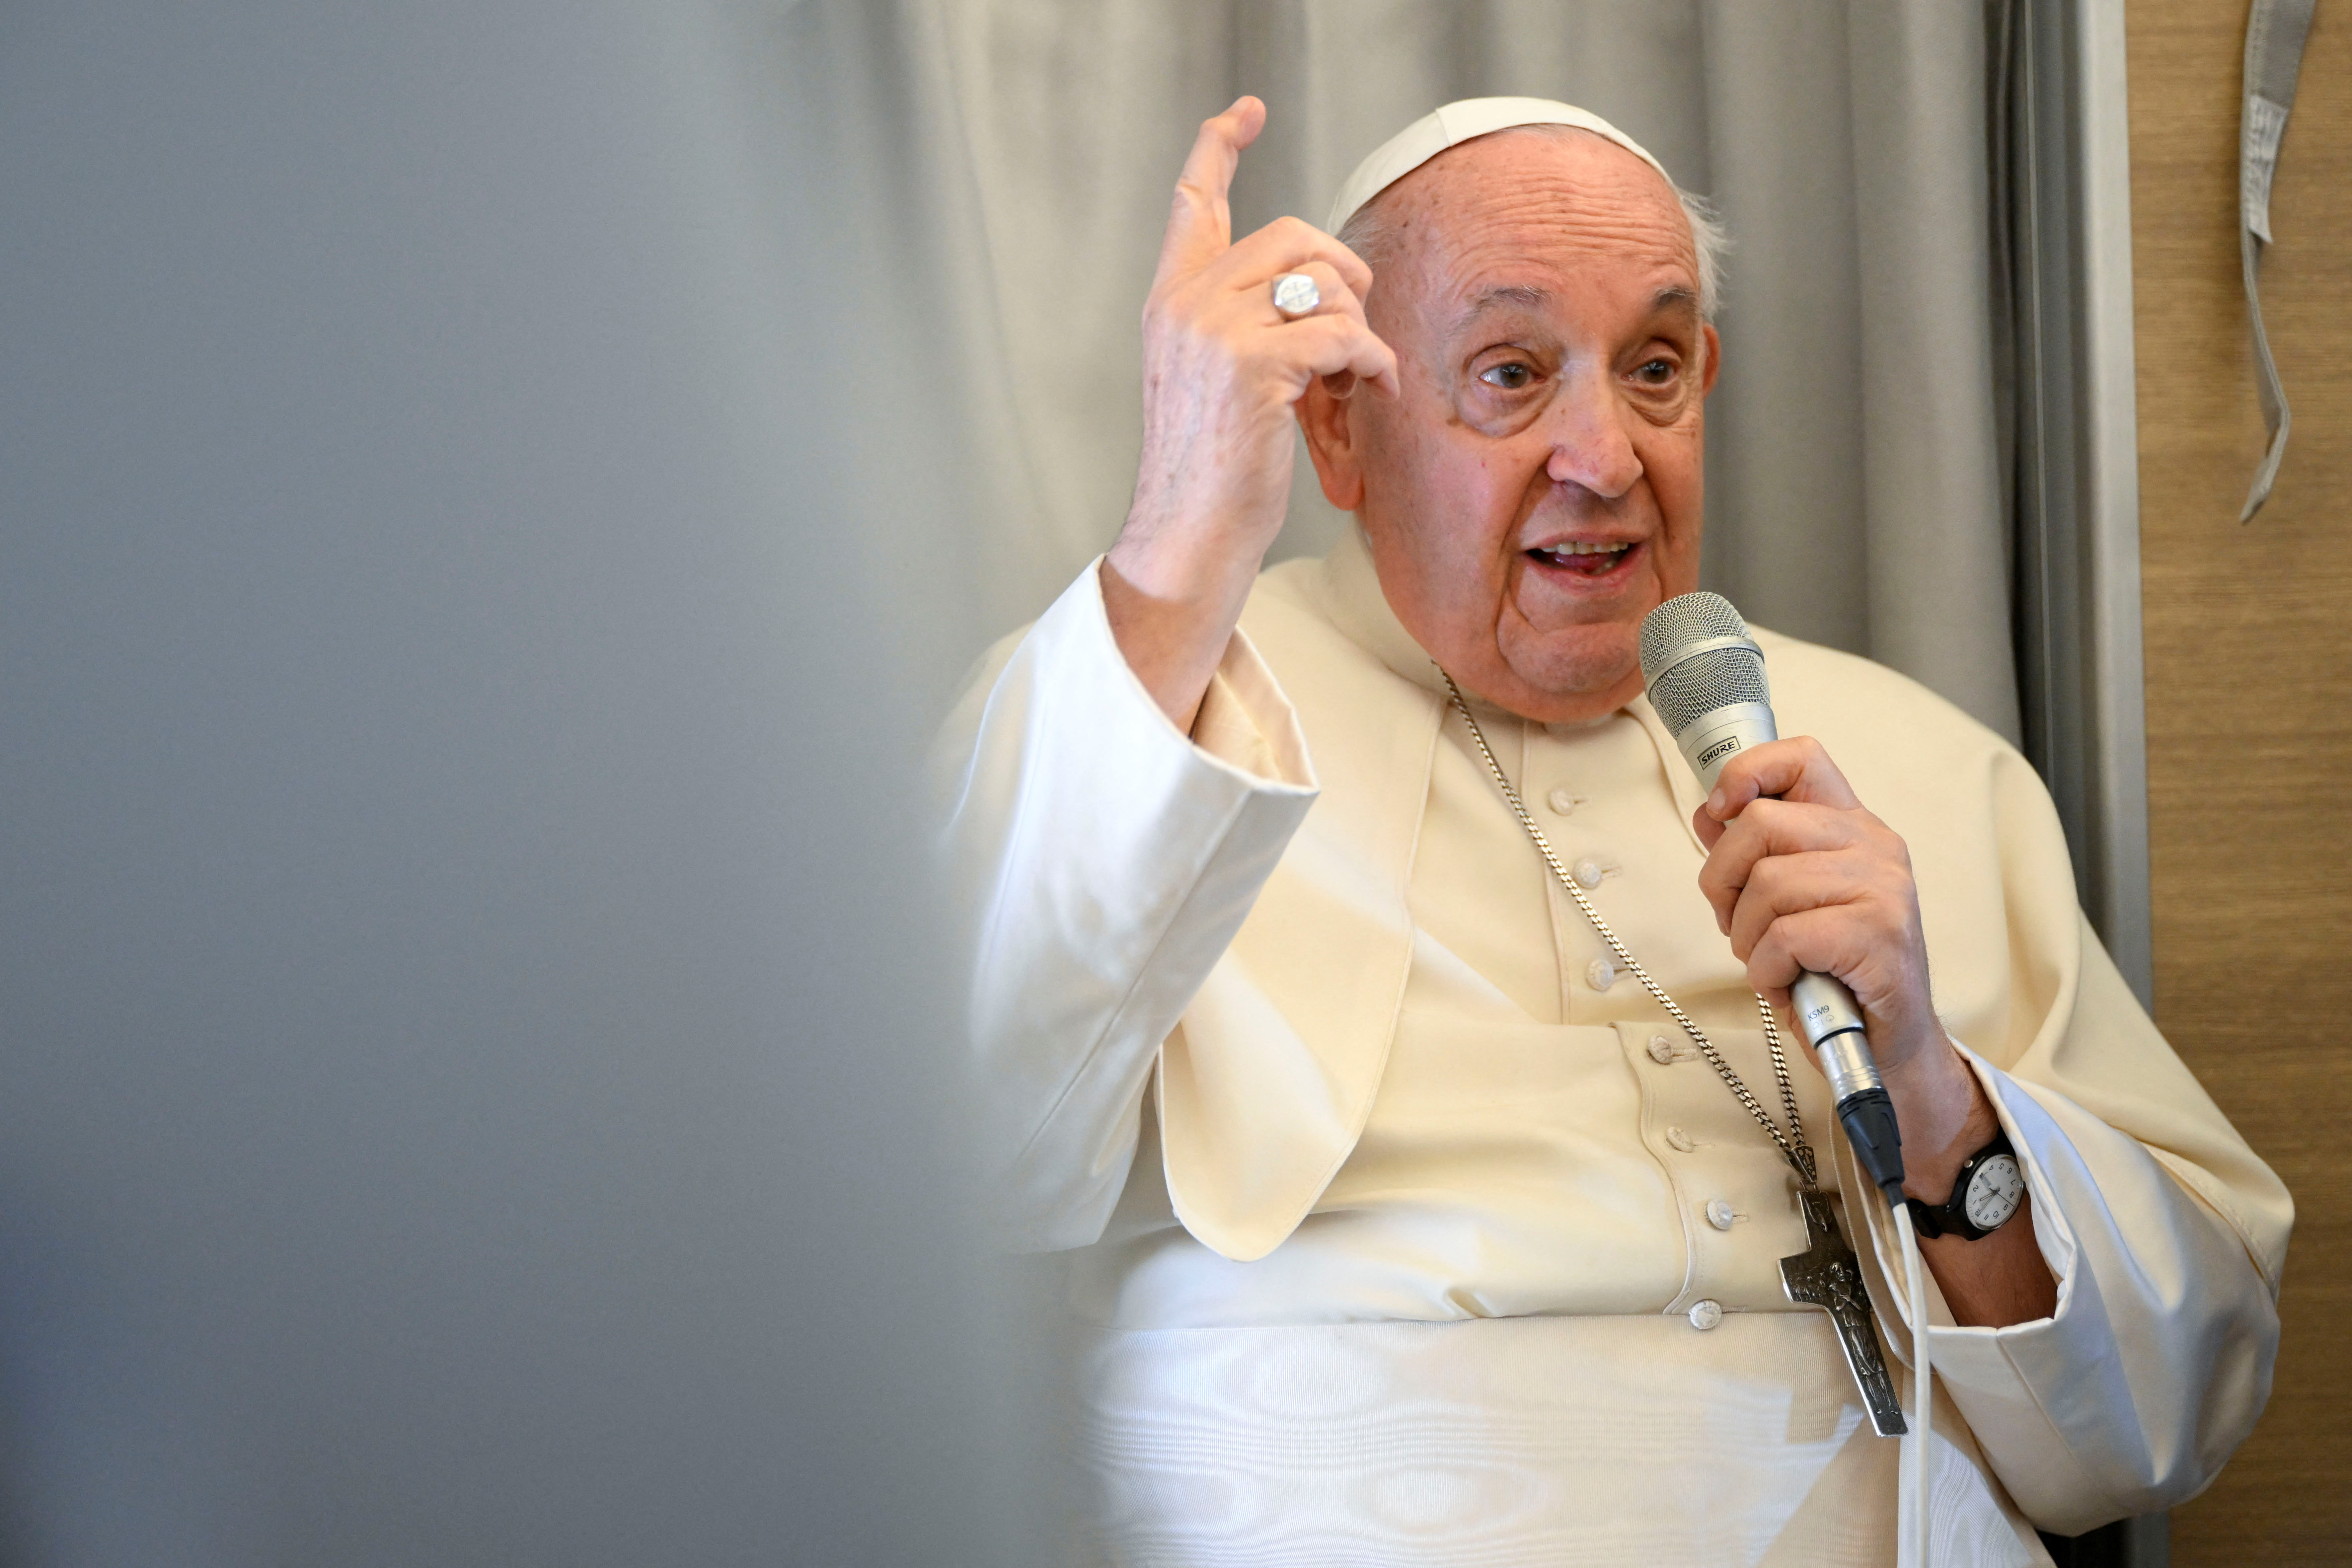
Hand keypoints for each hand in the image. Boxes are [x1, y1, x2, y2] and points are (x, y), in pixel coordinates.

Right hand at [1103, 96, 1398, 730]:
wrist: (1186, 536)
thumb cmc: (1209, 471)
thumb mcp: (1212, 378)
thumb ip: (1242, 320)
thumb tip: (1316, 292)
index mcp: (1170, 300)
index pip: (1191, 200)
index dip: (1220, 145)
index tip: (1244, 111)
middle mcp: (1185, 302)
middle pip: (1293, 235)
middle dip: (1343, 274)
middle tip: (1355, 329)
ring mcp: (1216, 330)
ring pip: (1325, 284)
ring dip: (1359, 331)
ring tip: (1355, 380)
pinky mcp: (1254, 365)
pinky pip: (1345, 336)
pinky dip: (1373, 366)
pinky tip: (1370, 396)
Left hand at [1691, 737, 1941, 1077]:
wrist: (1887, 1043)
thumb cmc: (1832, 970)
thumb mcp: (1789, 901)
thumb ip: (1756, 853)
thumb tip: (1712, 813)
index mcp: (1852, 827)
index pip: (1801, 758)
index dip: (1746, 772)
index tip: (1719, 810)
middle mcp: (1873, 846)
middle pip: (1760, 823)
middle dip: (1724, 880)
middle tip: (1737, 924)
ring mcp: (1882, 888)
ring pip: (1767, 884)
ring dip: (1746, 937)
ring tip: (1772, 963)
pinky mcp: (1878, 934)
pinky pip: (1785, 937)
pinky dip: (1767, 971)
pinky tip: (1787, 985)